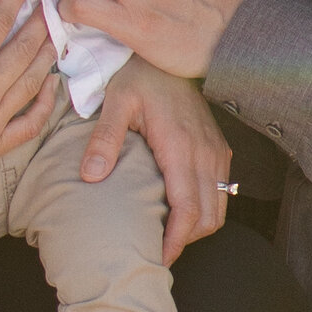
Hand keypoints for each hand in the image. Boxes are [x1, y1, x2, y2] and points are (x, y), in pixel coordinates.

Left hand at [77, 56, 232, 262]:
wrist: (165, 53)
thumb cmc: (138, 77)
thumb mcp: (115, 102)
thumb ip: (104, 139)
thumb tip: (90, 177)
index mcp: (180, 146)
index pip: (188, 210)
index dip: (176, 241)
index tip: (157, 258)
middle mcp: (205, 152)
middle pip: (208, 217)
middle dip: (187, 241)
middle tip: (158, 251)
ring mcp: (215, 150)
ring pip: (219, 207)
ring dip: (198, 226)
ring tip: (168, 234)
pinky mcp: (218, 147)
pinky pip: (221, 189)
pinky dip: (205, 208)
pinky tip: (180, 209)